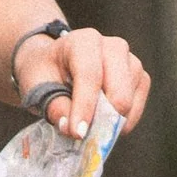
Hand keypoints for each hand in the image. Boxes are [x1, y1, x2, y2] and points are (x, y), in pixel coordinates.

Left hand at [19, 23, 149, 142]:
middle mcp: (113, 46)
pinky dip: (122, 121)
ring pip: (129, 101)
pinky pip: (137, 106)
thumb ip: (54, 106)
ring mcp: (131, 61)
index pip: (90, 74)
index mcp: (84, 41)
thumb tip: (72, 129)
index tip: (78, 133)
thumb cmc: (45, 72)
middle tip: (84, 136)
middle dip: (101, 119)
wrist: (55, 64)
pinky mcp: (140, 78)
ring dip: (110, 121)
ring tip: (88, 124)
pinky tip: (104, 122)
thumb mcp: (37, 86)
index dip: (84, 106)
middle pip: (118, 90)